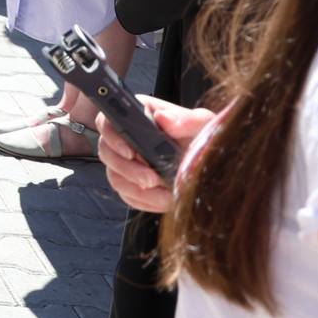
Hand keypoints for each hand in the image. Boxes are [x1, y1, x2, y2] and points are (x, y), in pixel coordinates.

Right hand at [99, 97, 213, 212]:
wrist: (210, 163)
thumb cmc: (204, 138)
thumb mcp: (203, 125)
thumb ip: (185, 119)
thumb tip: (163, 118)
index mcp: (137, 116)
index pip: (108, 121)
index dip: (112, 137)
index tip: (130, 152)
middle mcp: (125, 138)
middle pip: (107, 153)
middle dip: (128, 170)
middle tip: (151, 180)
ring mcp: (126, 163)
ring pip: (115, 178)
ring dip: (138, 189)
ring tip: (164, 194)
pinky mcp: (131, 184)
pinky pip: (127, 196)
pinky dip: (145, 201)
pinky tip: (163, 199)